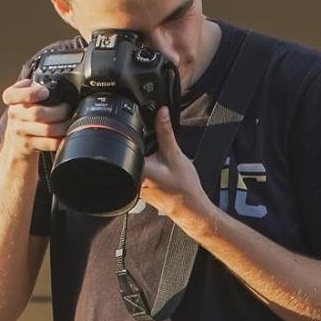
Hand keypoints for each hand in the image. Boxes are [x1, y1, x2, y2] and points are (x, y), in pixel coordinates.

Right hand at [0, 78, 70, 158]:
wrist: (16, 141)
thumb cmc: (24, 114)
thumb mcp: (23, 96)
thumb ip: (32, 87)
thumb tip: (52, 82)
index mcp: (12, 99)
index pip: (12, 95)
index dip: (30, 93)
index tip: (45, 92)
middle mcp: (15, 115)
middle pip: (37, 114)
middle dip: (58, 111)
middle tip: (67, 108)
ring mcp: (21, 132)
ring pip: (46, 130)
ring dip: (63, 125)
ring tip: (71, 120)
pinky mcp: (30, 145)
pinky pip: (50, 143)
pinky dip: (62, 138)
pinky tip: (66, 133)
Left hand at [137, 106, 209, 226]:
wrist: (190, 207)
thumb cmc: (183, 187)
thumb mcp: (174, 153)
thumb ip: (165, 131)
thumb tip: (161, 113)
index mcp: (137, 168)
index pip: (130, 143)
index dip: (142, 135)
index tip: (155, 142)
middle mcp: (133, 178)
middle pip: (134, 151)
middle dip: (148, 147)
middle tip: (164, 158)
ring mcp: (136, 185)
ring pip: (139, 161)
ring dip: (151, 158)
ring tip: (165, 167)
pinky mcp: (141, 189)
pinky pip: (143, 171)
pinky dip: (152, 167)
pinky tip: (164, 173)